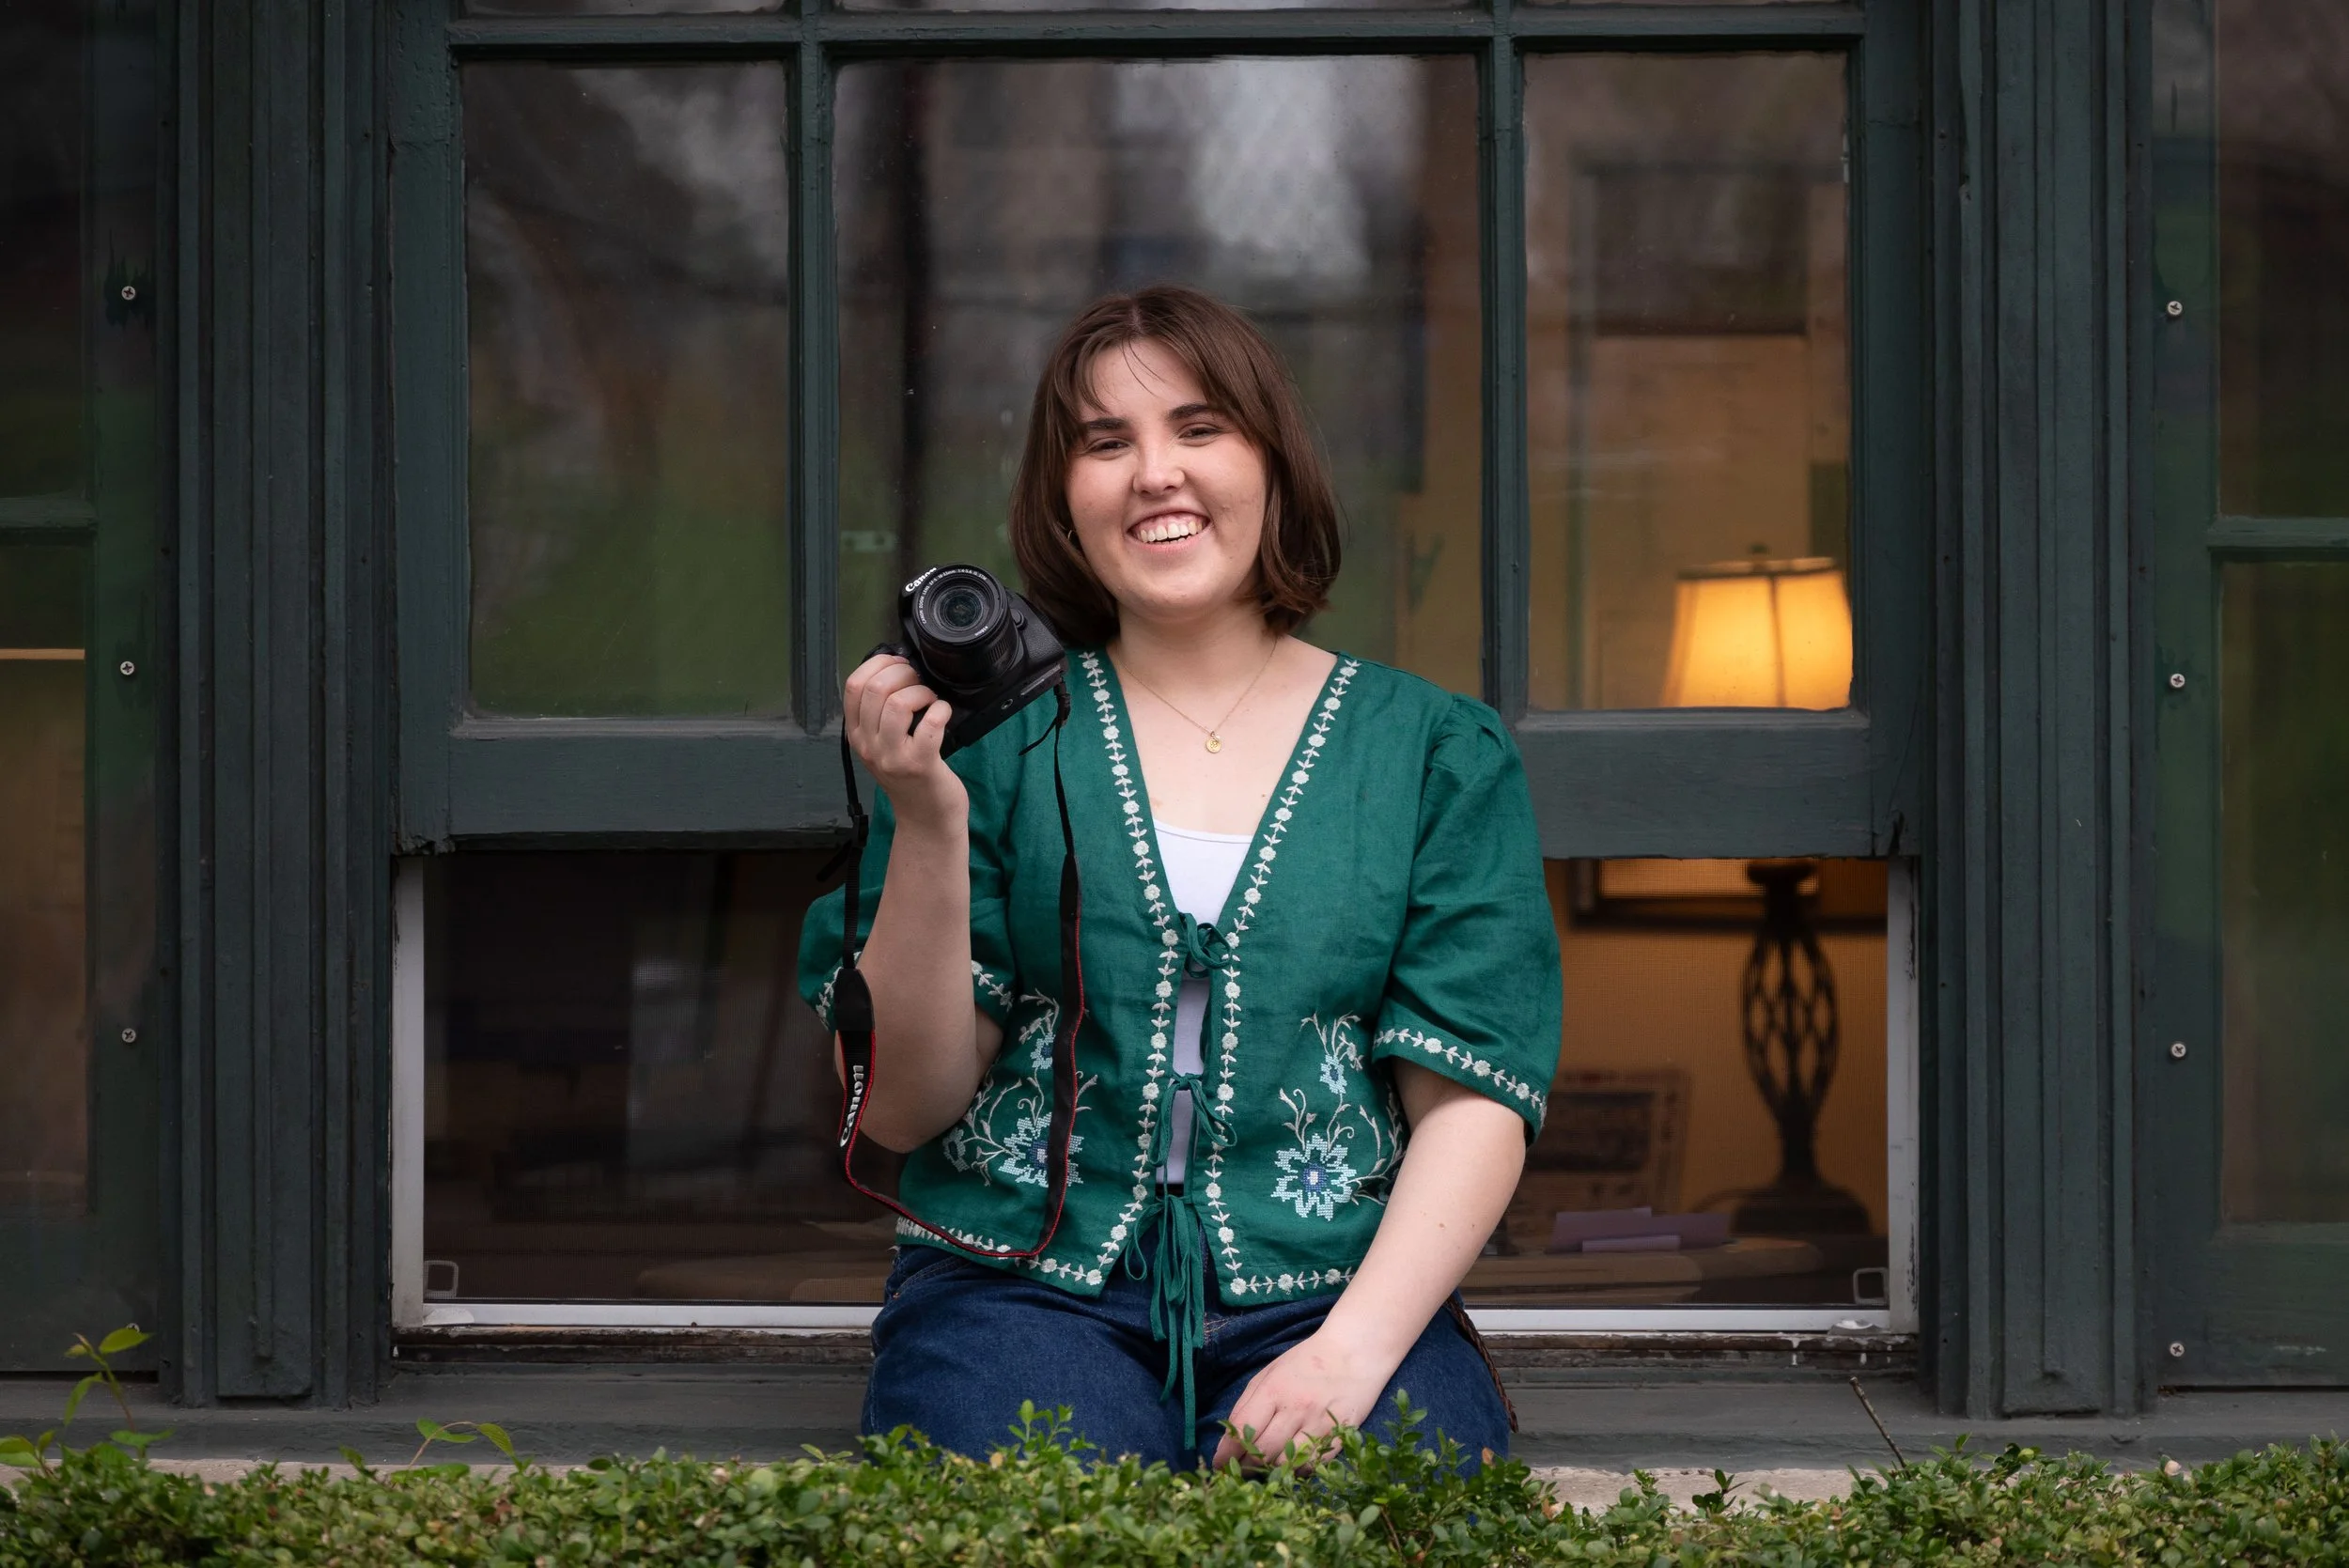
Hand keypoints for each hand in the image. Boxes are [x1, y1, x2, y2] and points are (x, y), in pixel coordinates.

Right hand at [844, 652, 965, 831]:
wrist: (925, 817)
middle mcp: (868, 745)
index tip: (898, 663)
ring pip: (898, 703)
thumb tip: (895, 668)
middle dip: (903, 673)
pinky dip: (941, 710)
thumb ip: (879, 713)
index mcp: (856, 734)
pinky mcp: (920, 764)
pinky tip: (943, 714)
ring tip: (930, 700)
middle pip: (875, 688)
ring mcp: (892, 756)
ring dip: (921, 692)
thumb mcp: (881, 745)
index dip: (878, 664)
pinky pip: (931, 722)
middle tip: (919, 682)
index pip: (853, 686)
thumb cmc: (909, 776)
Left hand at [1211, 1325, 1399, 1469]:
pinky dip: (1297, 1470)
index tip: (1219, 1464)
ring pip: (1286, 1463)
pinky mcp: (1340, 1436)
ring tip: (1265, 1466)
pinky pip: (1312, 1466)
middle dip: (1246, 1465)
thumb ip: (1247, 1404)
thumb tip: (1227, 1439)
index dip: (1226, 1453)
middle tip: (1241, 1469)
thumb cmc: (1306, 1362)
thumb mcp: (1269, 1373)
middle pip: (1262, 1452)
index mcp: (1274, 1389)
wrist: (1353, 1351)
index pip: (1242, 1430)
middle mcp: (1296, 1408)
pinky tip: (1292, 1463)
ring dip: (1271, 1469)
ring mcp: (1320, 1424)